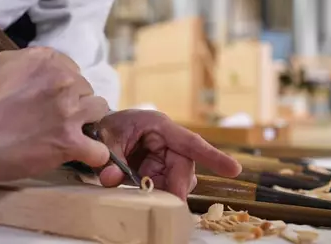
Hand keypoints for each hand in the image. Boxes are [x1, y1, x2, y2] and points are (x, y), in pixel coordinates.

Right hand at [0, 47, 110, 181]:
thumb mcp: (4, 63)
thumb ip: (32, 59)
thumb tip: (51, 66)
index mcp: (48, 60)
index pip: (75, 71)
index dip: (66, 89)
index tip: (51, 101)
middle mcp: (62, 80)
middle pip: (88, 91)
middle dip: (75, 104)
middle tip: (54, 120)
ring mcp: (67, 110)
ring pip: (100, 112)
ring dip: (87, 124)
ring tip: (68, 134)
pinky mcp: (68, 140)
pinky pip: (99, 149)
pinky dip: (94, 155)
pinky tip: (81, 155)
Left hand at [96, 110, 241, 198]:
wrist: (96, 130)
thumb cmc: (106, 127)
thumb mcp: (105, 139)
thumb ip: (109, 159)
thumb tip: (111, 178)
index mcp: (159, 126)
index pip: (190, 142)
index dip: (212, 156)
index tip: (234, 169)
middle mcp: (167, 141)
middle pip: (184, 167)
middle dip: (176, 186)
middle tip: (169, 205)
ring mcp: (165, 156)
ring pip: (177, 179)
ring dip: (163, 190)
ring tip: (142, 186)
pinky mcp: (160, 169)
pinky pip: (166, 185)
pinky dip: (156, 192)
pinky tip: (142, 190)